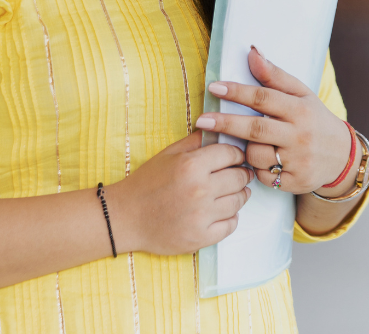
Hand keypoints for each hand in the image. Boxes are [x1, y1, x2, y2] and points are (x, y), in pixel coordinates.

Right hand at [106, 130, 252, 255]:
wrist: (126, 217)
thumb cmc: (146, 183)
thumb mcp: (169, 154)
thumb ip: (195, 141)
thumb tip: (218, 130)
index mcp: (192, 166)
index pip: (231, 154)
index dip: (237, 154)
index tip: (237, 157)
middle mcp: (200, 190)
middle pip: (239, 177)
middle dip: (242, 173)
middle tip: (240, 174)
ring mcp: (202, 216)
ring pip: (238, 201)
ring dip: (239, 195)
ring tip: (234, 192)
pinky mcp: (201, 237)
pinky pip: (231, 225)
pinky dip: (232, 217)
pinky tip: (224, 212)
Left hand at [195, 47, 352, 194]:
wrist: (342, 156)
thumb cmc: (314, 119)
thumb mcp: (301, 94)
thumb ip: (274, 75)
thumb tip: (252, 52)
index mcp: (300, 109)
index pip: (264, 98)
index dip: (237, 92)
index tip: (214, 88)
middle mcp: (300, 135)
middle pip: (255, 129)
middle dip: (226, 123)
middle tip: (201, 120)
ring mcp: (298, 161)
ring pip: (256, 155)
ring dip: (244, 148)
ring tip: (247, 143)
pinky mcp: (295, 182)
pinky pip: (263, 175)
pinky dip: (256, 168)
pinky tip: (262, 160)